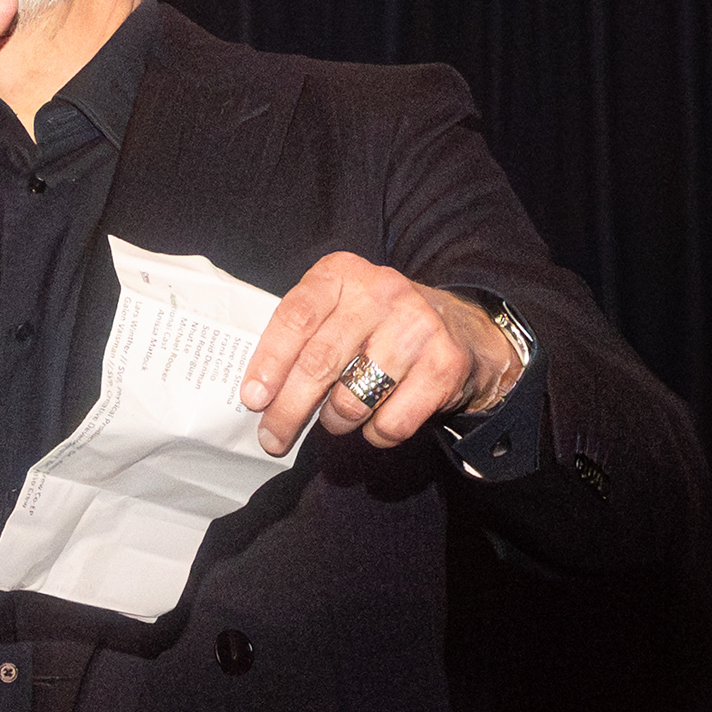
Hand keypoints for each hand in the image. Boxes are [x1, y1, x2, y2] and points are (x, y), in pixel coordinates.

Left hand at [237, 256, 526, 453]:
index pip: (296, 318)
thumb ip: (301, 338)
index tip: (253, 398)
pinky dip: (375, 434)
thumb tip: (258, 395)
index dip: (270, 362)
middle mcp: (382, 292)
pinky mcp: (445, 364)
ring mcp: (417, 326)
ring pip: (353, 399)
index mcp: (343, 274)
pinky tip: (376, 420)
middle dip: (288, 410)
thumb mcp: (337, 311)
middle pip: (319, 363)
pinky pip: (392, 422)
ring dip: (336, 422)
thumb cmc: (377, 326)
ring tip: (337, 418)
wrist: (459, 328)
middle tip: (272, 438)